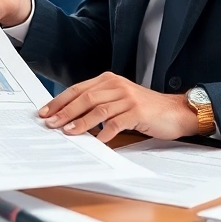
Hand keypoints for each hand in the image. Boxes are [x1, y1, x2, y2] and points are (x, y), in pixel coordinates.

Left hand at [38, 73, 198, 142]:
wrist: (175, 111)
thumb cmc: (145, 109)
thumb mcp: (119, 100)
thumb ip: (99, 104)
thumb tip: (70, 118)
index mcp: (109, 80)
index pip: (78, 89)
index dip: (59, 101)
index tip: (44, 112)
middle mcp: (116, 85)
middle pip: (84, 98)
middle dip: (64, 112)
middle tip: (50, 123)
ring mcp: (127, 98)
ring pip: (97, 110)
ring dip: (80, 122)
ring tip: (67, 132)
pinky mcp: (137, 111)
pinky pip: (116, 123)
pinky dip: (104, 133)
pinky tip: (96, 141)